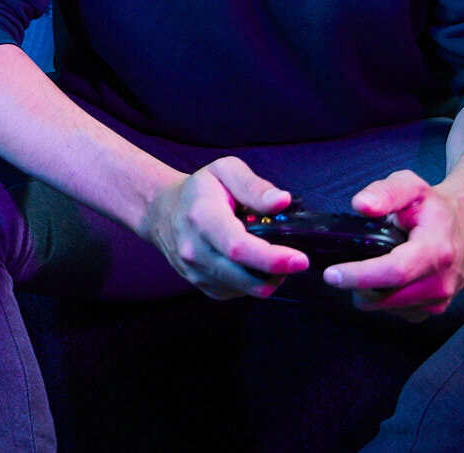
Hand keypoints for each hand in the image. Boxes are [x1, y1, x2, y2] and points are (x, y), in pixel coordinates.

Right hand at [139, 156, 307, 299]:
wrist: (163, 211)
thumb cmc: (200, 190)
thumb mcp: (225, 170)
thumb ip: (254, 186)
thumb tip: (282, 202)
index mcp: (202, 217)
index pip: (238, 247)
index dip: (272, 258)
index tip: (299, 260)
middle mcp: (194, 249)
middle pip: (243, 276)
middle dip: (277, 273)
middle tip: (295, 259)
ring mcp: (195, 271)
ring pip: (243, 289)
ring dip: (266, 278)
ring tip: (270, 256)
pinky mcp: (200, 286)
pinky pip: (236, 293)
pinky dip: (251, 283)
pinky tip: (252, 263)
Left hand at [324, 170, 463, 320]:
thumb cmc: (434, 205)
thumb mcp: (409, 186)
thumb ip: (384, 192)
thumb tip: (361, 205)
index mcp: (436, 250)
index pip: (394, 272)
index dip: (360, 275)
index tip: (331, 275)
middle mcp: (442, 280)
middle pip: (388, 297)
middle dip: (357, 285)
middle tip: (340, 269)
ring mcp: (441, 298)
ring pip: (389, 307)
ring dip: (370, 293)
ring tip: (367, 268)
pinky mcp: (437, 308)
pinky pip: (399, 311)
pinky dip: (385, 299)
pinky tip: (383, 279)